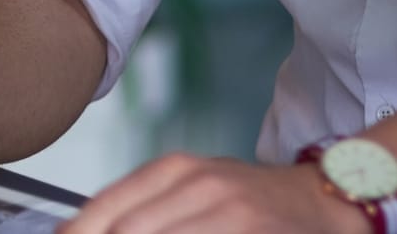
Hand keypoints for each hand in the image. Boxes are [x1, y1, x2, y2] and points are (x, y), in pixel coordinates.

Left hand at [64, 156, 365, 233]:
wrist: (323, 203)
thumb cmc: (248, 203)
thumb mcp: (190, 190)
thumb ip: (137, 209)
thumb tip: (73, 230)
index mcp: (174, 170)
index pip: (103, 211)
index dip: (76, 233)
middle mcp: (199, 185)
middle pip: (126, 230)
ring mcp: (228, 211)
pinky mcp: (250, 230)